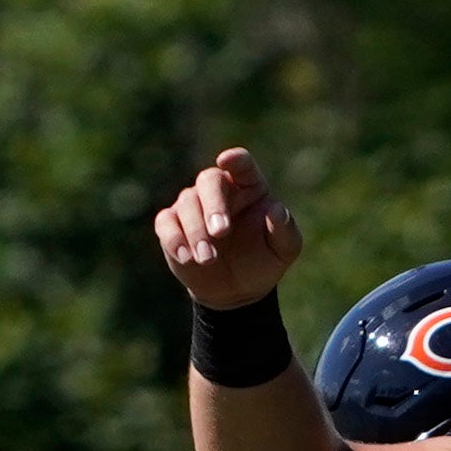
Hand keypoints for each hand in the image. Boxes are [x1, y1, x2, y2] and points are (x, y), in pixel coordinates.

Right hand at [151, 146, 302, 310]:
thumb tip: (276, 211)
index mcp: (248, 185)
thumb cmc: (264, 260)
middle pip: (208, 180)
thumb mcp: (284, 249)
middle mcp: (219, 189)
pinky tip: (187, 257)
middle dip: (213, 205)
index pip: (242, 164)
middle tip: (220, 232)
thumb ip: (285, 230)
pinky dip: (174, 239)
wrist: (237, 289)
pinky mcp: (172, 224)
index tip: (227, 160)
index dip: (235, 160)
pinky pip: (165, 223)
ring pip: (187, 203)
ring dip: (197, 232)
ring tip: (209, 260)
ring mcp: (193, 205)